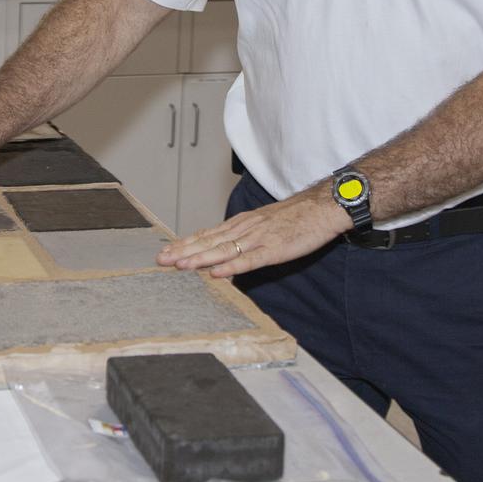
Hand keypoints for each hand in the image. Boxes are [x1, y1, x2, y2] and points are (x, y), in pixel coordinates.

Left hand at [156, 185, 350, 277]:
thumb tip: (224, 253)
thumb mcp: (262, 224)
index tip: (166, 251)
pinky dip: (232, 267)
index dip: (185, 244)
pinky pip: (250, 260)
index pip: (207, 235)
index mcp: (240, 224)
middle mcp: (244, 229)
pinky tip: (218, 273)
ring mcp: (258, 239)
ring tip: (181, 266)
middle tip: (162, 260)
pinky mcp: (274, 250)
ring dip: (201, 258)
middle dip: (184, 251)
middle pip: (209, 242)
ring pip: (224, 250)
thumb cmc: (294, 217)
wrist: (320, 208)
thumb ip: (242, 238)